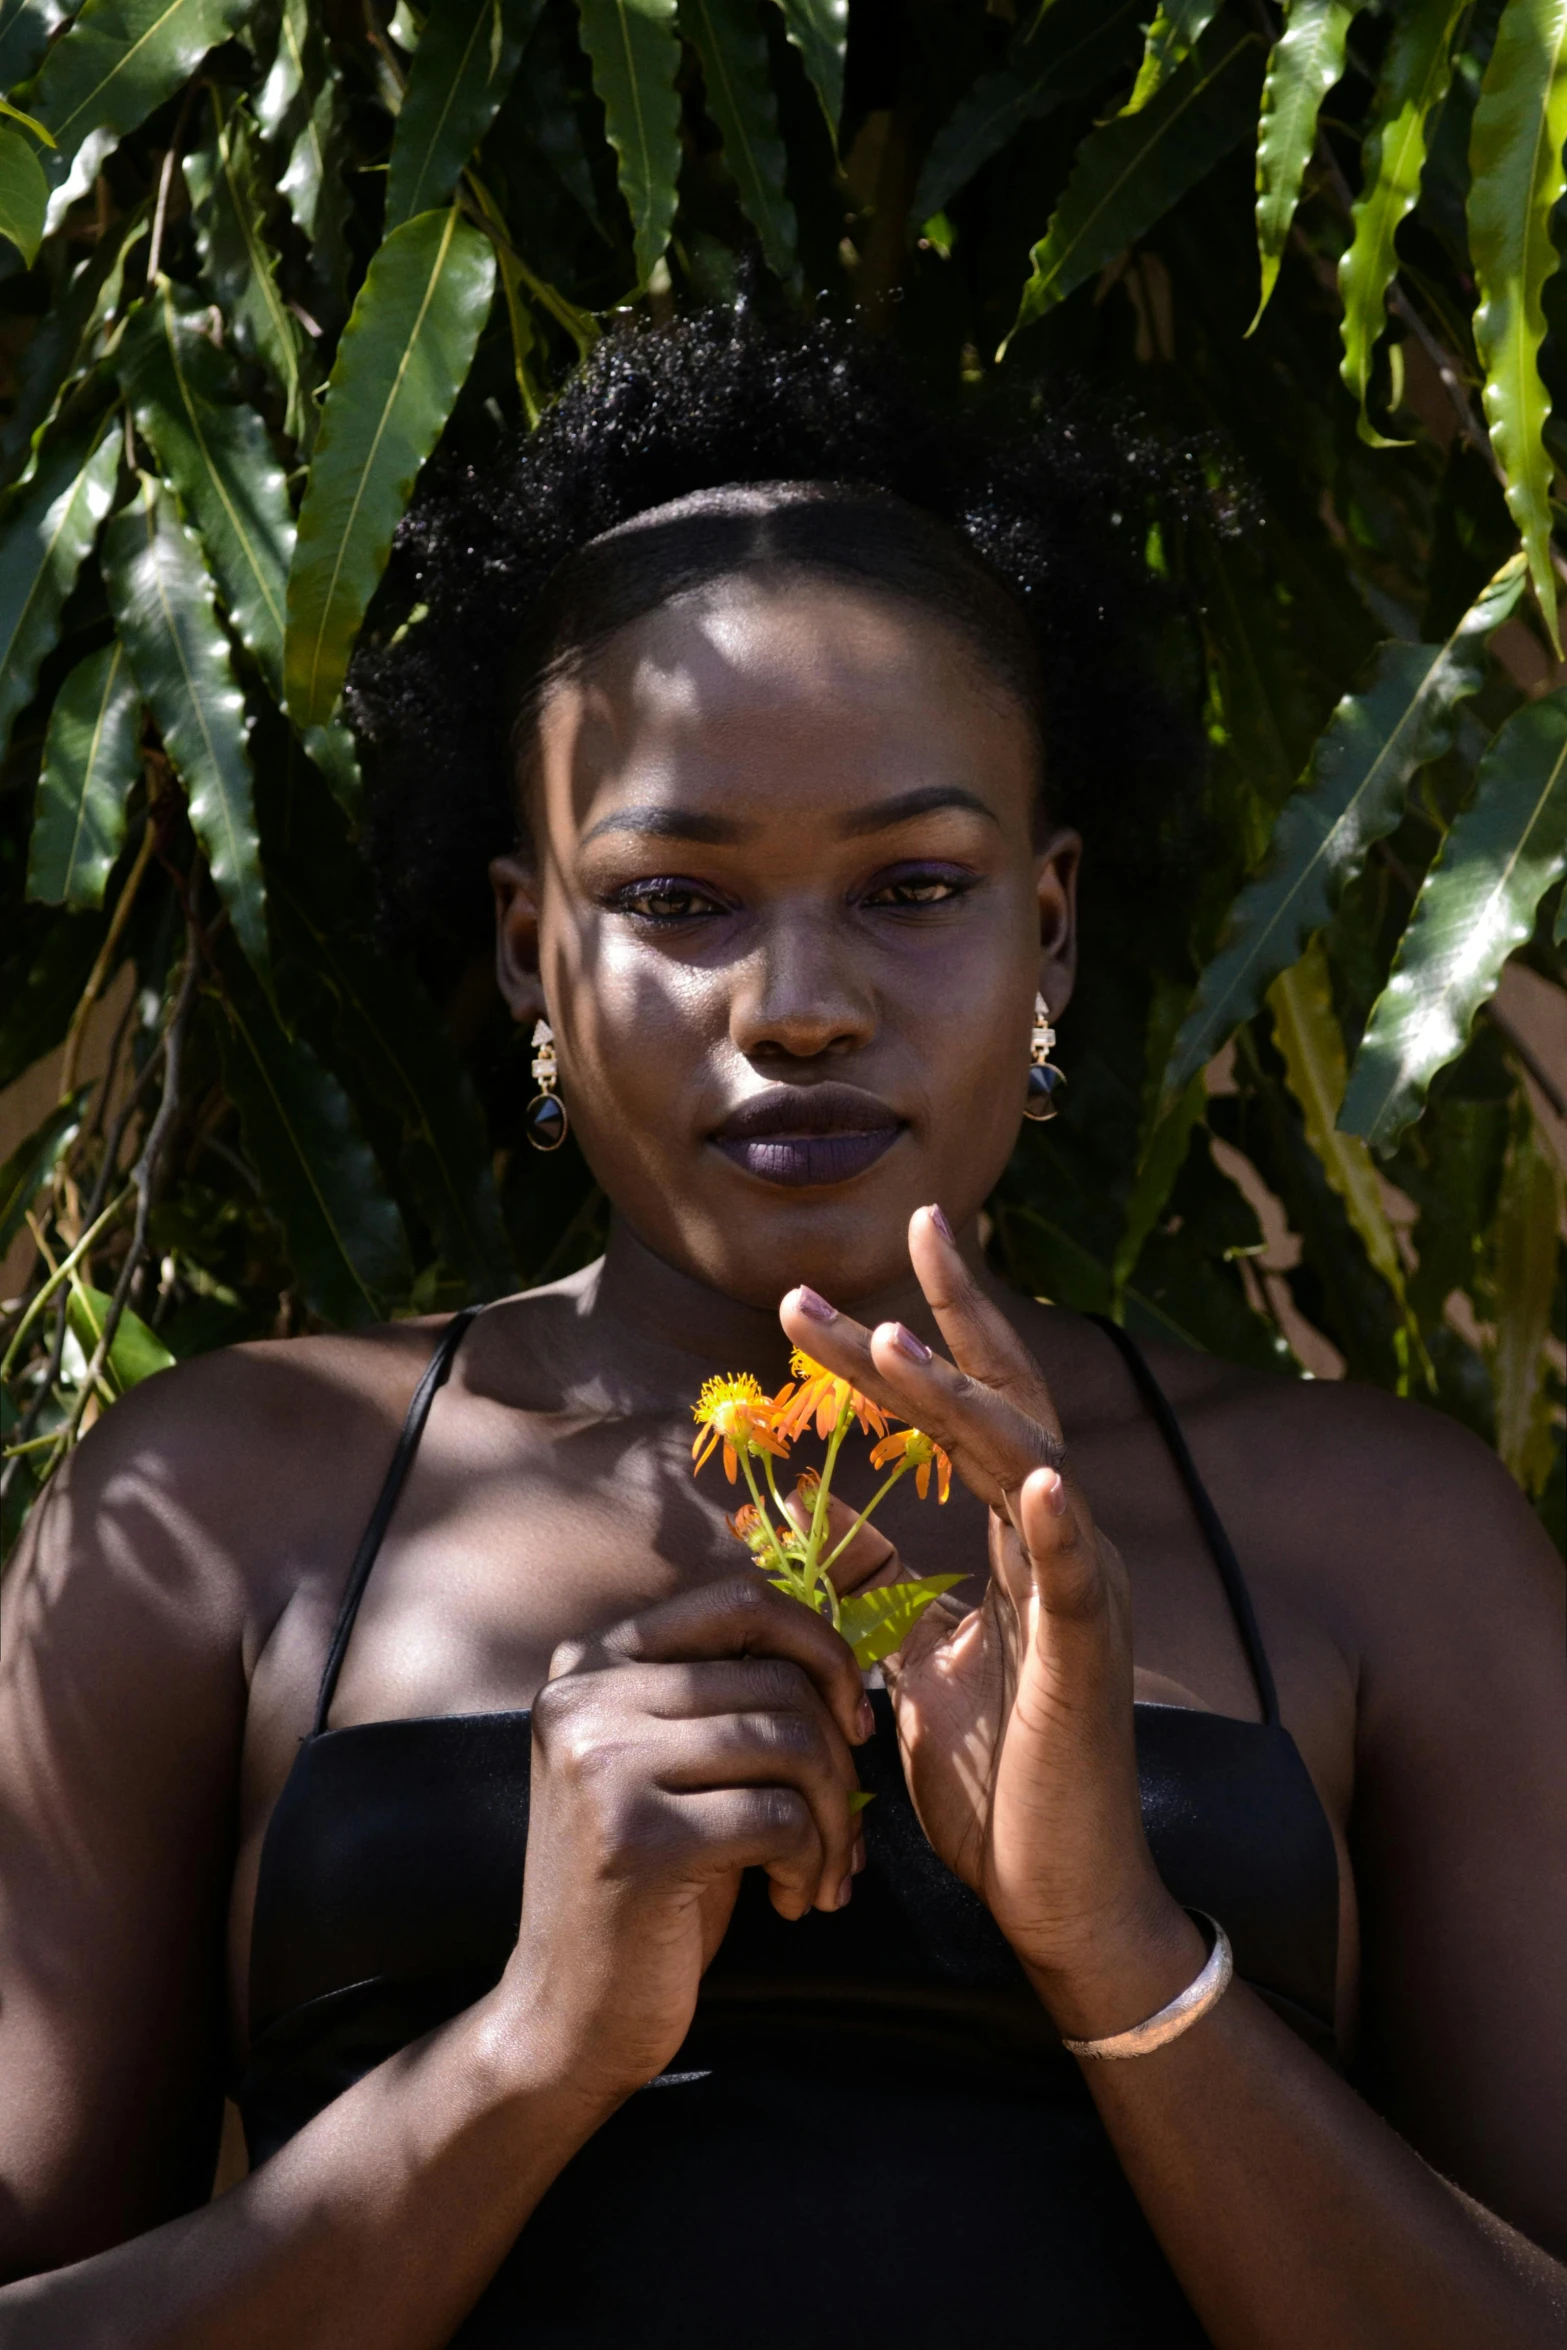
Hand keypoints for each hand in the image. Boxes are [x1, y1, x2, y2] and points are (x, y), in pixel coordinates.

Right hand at [501, 1578, 870, 2101]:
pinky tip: (791, 1902)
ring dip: (838, 1819)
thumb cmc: (645, 1884)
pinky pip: (782, 1819)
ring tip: (822, 1870)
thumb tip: (843, 1653)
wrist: (565, 2017)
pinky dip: (812, 1862)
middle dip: (841, 1760)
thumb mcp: (672, 1765)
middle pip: (780, 1682)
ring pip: (792, 1745)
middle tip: (844, 1829)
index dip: (821, 1649)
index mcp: (592, 1661)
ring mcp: (603, 1764)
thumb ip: (724, 1694)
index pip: (742, 1601)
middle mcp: (585, 1697)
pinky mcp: (636, 1838)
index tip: (851, 1720)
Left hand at [779, 1208, 1199, 2027]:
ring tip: (894, 1344)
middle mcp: (1056, 1546)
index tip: (830, 1290)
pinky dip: (1064, 1526)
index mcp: (1015, 1540)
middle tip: (870, 1253)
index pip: (965, 1413)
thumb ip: (893, 1592)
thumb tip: (837, 1534)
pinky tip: (1042, 1478)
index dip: (913, 1340)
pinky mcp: (1092, 1664)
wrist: (1059, 1897)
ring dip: (967, 1403)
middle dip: (933, 1327)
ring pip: (1031, 1466)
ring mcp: (1081, 1597)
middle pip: (1000, 1406)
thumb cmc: (1000, 1784)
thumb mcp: (921, 1668)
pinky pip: (1083, 1580)